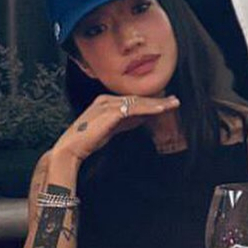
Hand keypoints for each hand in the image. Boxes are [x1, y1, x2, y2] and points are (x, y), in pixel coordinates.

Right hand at [52, 93, 179, 164]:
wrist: (72, 148)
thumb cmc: (89, 140)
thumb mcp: (113, 128)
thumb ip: (126, 121)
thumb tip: (143, 117)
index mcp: (106, 101)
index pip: (133, 100)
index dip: (150, 102)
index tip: (166, 103)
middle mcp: (107, 99)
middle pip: (137, 99)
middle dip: (157, 100)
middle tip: (175, 100)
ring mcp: (108, 104)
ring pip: (138, 102)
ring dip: (157, 103)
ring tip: (173, 104)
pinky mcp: (110, 112)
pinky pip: (134, 108)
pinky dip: (149, 108)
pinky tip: (161, 109)